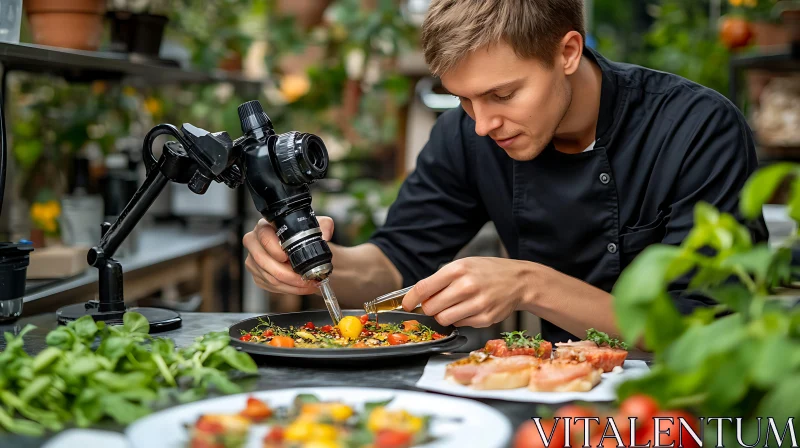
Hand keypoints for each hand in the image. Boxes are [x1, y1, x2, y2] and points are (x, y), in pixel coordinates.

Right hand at [243, 216, 334, 294]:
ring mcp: (254, 260)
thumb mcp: (316, 226)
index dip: (275, 250)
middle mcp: (255, 242)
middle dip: (287, 274)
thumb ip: (324, 226)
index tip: (288, 258)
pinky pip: (270, 286)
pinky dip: (287, 289)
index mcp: (265, 226)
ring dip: (290, 284)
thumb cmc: (304, 236)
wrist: (301, 249)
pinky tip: (300, 287)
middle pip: (264, 262)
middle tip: (305, 278)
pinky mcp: (258, 275)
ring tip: (307, 285)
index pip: (264, 237)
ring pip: (269, 277)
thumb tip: (325, 236)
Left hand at [401, 257, 534, 326]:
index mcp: (458, 269)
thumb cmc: (488, 271)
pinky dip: (459, 319)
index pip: (424, 288)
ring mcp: (477, 304)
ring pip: (443, 319)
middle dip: (428, 308)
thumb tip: (418, 296)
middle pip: (430, 307)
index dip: (411, 299)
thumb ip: (441, 279)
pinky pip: (459, 324)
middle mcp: (467, 286)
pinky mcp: (484, 318)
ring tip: (453, 306)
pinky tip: (469, 309)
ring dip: (442, 315)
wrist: (519, 281)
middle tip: (436, 303)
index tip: (407, 304)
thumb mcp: (464, 265)